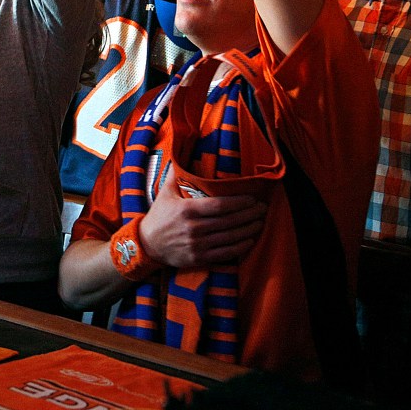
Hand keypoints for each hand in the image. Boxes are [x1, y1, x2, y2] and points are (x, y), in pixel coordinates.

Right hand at [137, 165, 267, 268]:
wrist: (147, 246)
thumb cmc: (159, 216)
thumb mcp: (165, 192)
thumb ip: (177, 174)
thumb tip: (183, 150)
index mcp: (187, 210)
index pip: (220, 205)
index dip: (239, 202)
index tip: (252, 198)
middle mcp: (194, 228)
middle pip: (229, 221)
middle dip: (249, 214)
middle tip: (263, 208)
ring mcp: (197, 245)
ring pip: (230, 237)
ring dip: (249, 229)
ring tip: (261, 221)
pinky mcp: (199, 259)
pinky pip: (226, 254)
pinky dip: (240, 247)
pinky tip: (250, 240)